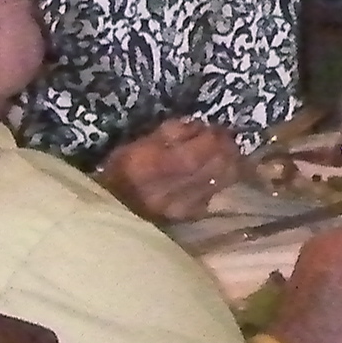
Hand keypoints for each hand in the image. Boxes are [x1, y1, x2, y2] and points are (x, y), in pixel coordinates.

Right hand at [100, 116, 245, 224]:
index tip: (218, 128)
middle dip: (228, 150)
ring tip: (227, 154)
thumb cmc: (122, 169)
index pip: (199, 150)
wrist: (111, 205)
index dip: (215, 138)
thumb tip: (201, 126)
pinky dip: (218, 182)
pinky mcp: (186, 216)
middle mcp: (170, 189)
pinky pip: (213, 195)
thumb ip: (172, 132)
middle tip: (227, 139)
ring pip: (221, 182)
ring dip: (230, 165)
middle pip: (216, 166)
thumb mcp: (139, 142)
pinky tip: (214, 175)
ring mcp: (181, 206)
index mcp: (154, 165)